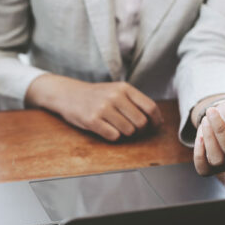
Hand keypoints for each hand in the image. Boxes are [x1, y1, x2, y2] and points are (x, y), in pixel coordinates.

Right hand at [26, 74, 162, 140]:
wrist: (68, 94)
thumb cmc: (95, 95)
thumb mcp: (116, 90)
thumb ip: (134, 101)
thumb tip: (155, 120)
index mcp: (124, 88)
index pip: (150, 107)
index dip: (156, 121)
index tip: (154, 127)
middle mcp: (115, 96)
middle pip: (141, 122)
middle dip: (139, 130)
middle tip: (131, 129)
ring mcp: (103, 108)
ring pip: (128, 131)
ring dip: (124, 133)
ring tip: (115, 126)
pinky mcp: (92, 120)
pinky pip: (113, 136)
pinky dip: (112, 136)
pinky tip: (105, 129)